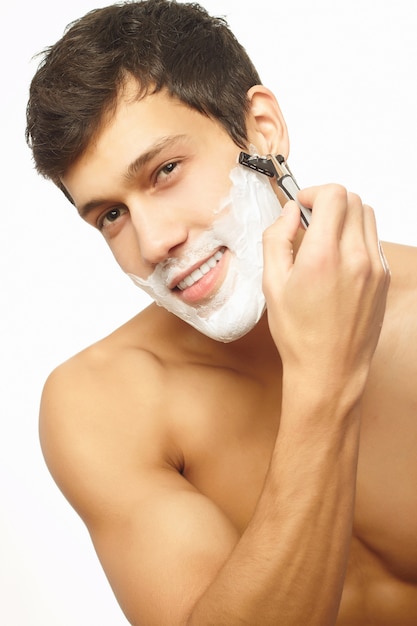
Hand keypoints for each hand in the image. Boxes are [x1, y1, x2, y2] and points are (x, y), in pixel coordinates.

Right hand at [262, 184, 389, 398]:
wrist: (329, 369)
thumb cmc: (299, 335)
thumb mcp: (272, 285)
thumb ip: (277, 240)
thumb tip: (288, 213)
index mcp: (323, 256)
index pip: (334, 195)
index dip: (314, 192)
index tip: (301, 204)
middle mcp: (355, 257)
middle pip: (353, 200)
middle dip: (329, 201)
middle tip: (310, 219)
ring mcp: (375, 268)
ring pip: (367, 216)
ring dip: (345, 216)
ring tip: (325, 237)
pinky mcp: (383, 278)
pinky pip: (374, 240)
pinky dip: (357, 236)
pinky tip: (339, 257)